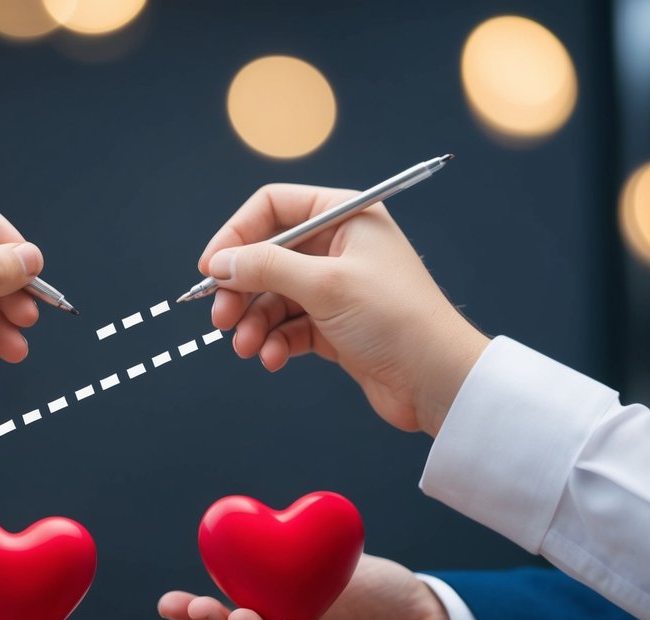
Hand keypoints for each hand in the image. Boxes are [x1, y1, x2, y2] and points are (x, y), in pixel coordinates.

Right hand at [199, 185, 488, 434]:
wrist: (437, 380)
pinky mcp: (333, 326)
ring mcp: (335, 288)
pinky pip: (288, 326)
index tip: (212, 268)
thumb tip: (220, 263)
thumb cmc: (397, 320)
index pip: (274, 208)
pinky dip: (274, 342)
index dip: (238, 235)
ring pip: (273, 297)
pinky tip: (272, 358)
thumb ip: (266, 268)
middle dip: (241, 289)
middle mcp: (339, 247)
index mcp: (345, 216)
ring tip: (247, 347)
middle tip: (221, 318)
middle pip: (266, 256)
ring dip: (254, 323)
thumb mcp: (325, 285)